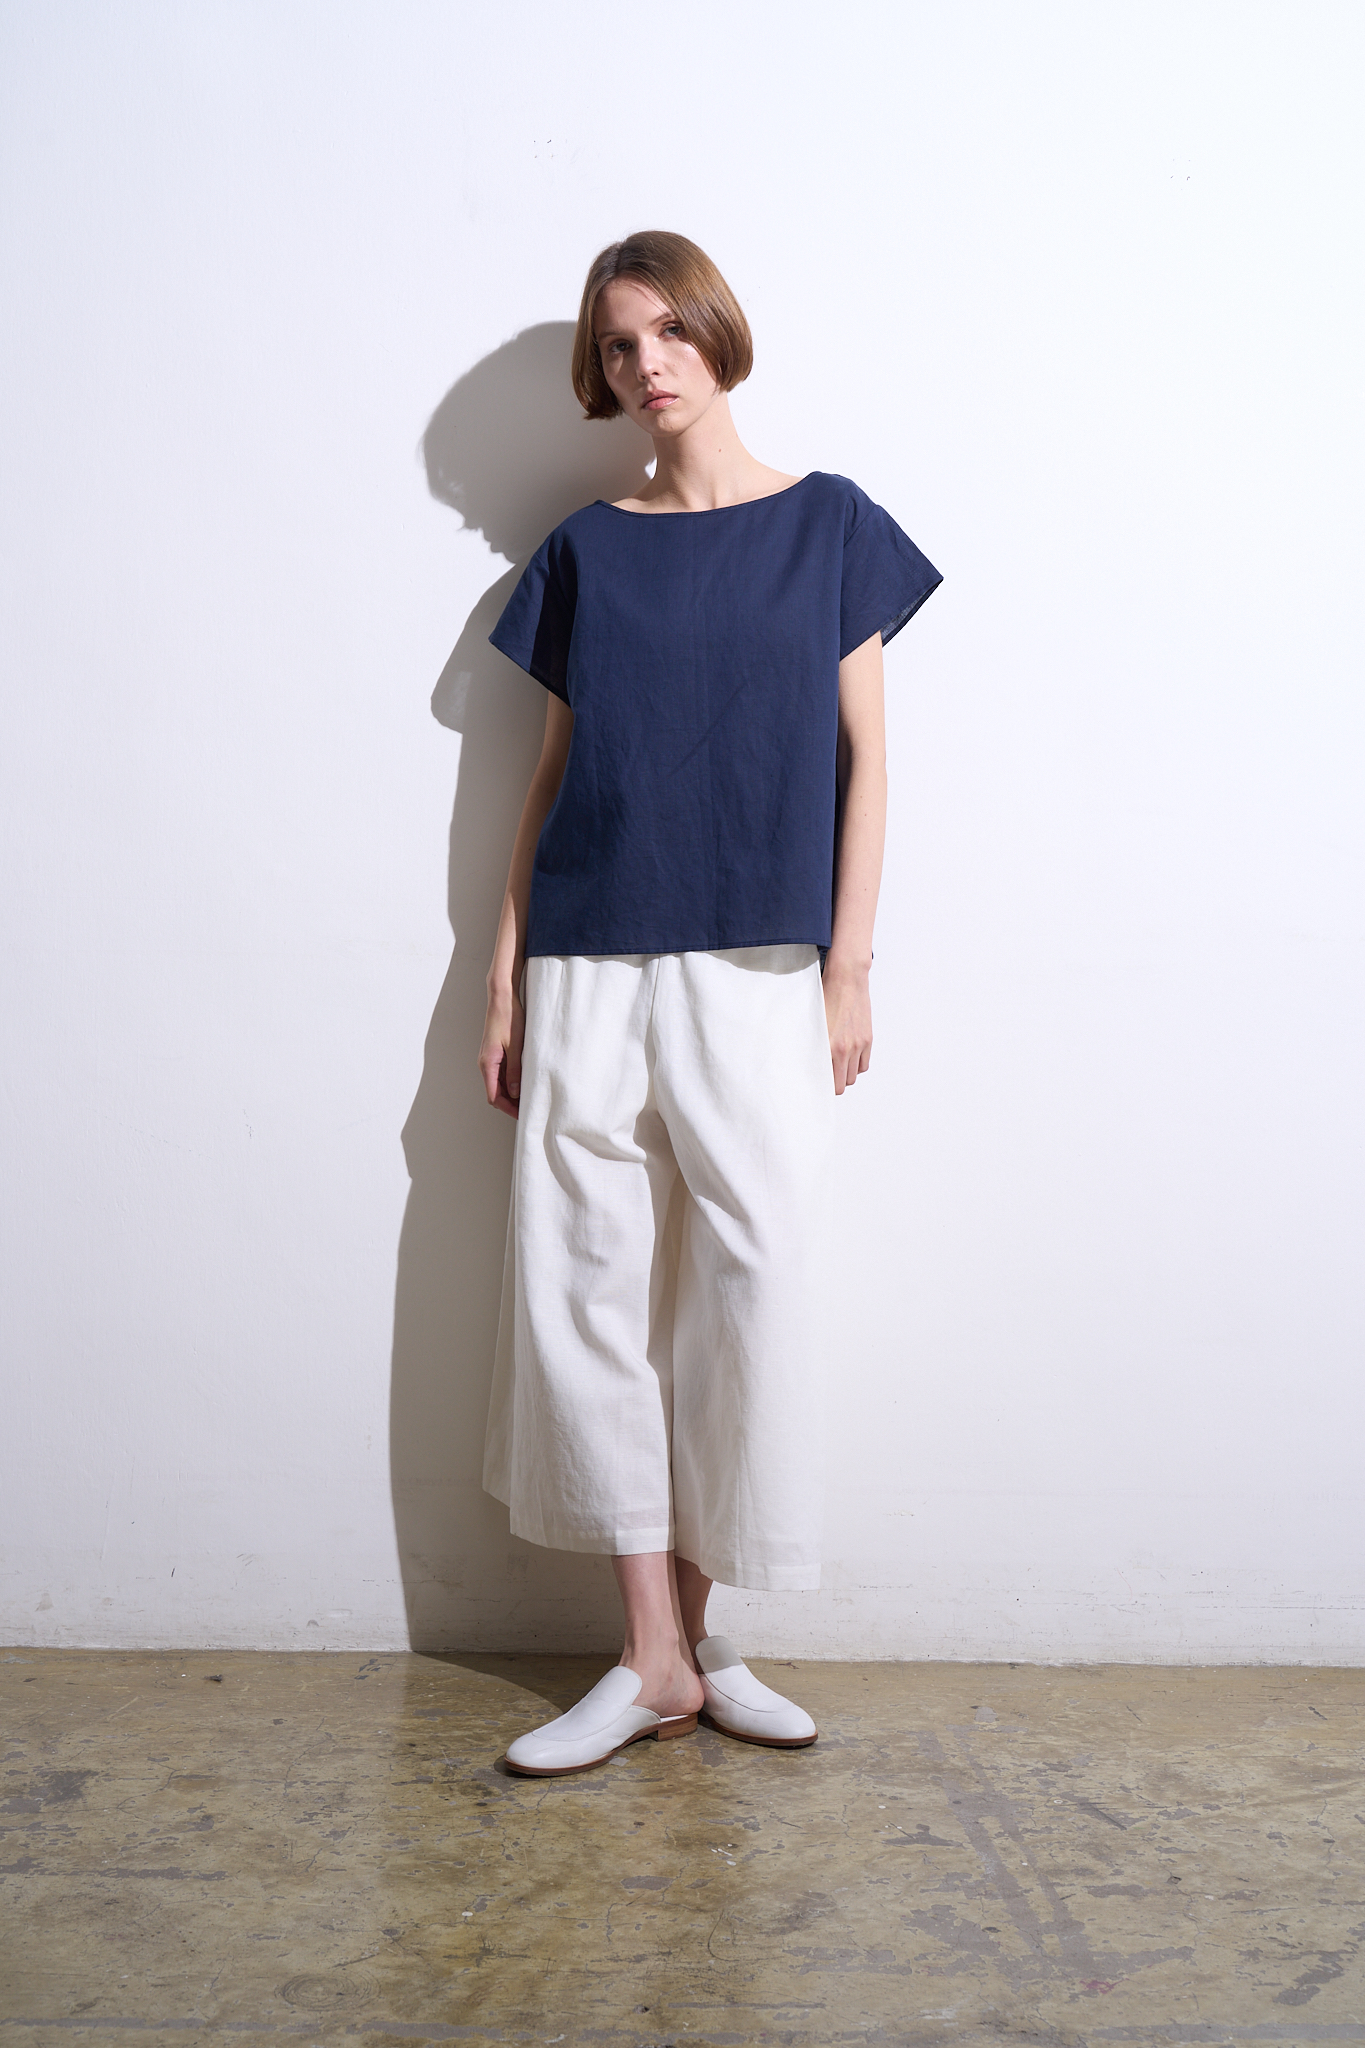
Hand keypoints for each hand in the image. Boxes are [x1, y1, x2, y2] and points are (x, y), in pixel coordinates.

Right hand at [479, 983, 524, 1118]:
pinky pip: (501, 1074)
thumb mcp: (515, 1047)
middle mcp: (485, 1064)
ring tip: (528, 1098)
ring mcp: (490, 1059)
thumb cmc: (508, 1018)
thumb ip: (515, 1071)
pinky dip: (511, 1083)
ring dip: (511, 1094)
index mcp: (487, 1064)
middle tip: (528, 1110)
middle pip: (495, 1093)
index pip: (494, 1096)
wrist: (502, 999)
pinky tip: (524, 1083)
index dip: (507, 1108)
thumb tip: (515, 1093)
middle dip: (510, 1104)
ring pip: (498, 1085)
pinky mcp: (495, 1054)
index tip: (521, 1115)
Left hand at [822, 958, 871, 1095]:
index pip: (828, 1080)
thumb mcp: (813, 1021)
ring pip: (854, 1076)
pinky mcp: (868, 1039)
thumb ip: (813, 1043)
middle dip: (834, 1083)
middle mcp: (845, 1048)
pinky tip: (848, 1059)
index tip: (817, 1085)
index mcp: (828, 1045)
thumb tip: (808, 1060)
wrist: (847, 979)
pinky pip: (864, 1064)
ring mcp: (859, 1044)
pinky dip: (857, 1066)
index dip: (822, 1085)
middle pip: (842, 1083)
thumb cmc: (826, 996)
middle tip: (826, 1078)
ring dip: (845, 1075)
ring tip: (836, 1067)